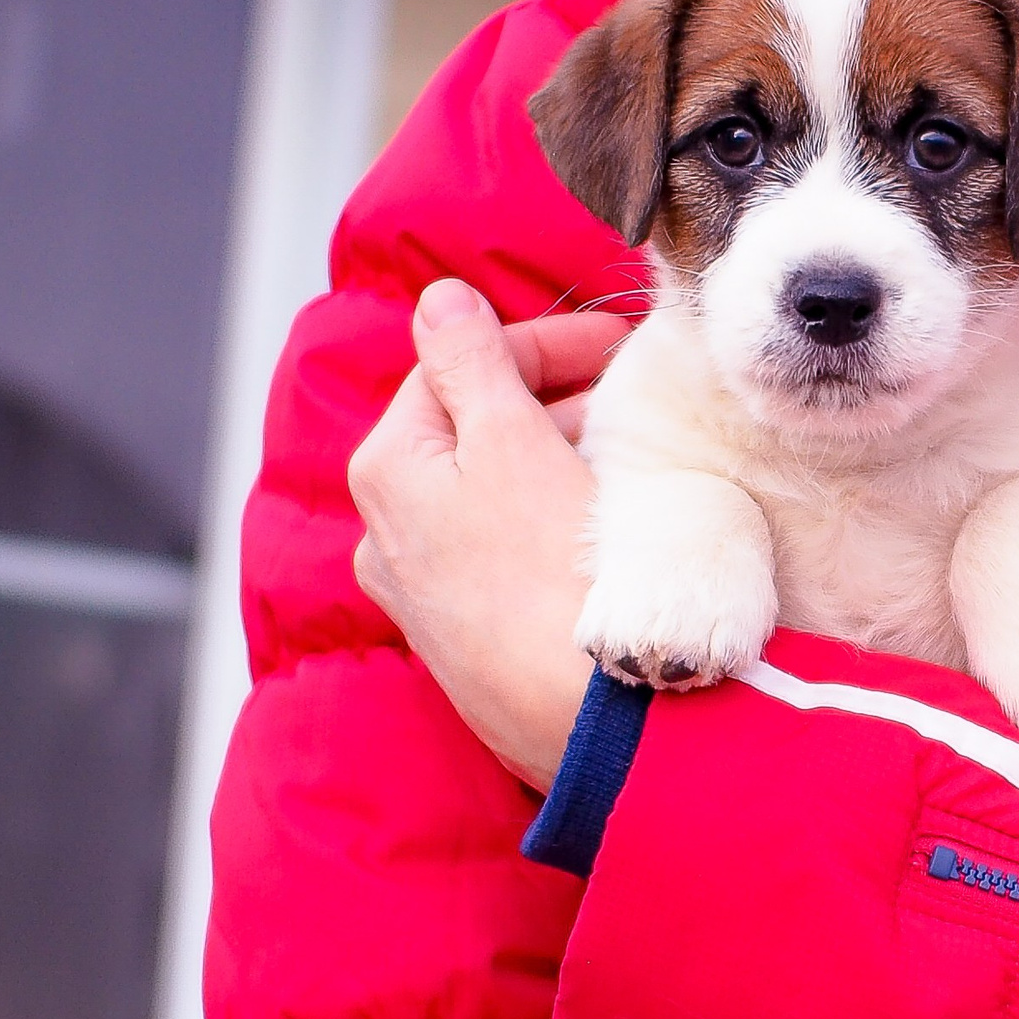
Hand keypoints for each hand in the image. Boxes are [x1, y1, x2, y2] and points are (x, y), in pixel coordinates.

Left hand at [347, 280, 630, 788]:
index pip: (456, 365)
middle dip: (551, 400)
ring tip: (627, 459)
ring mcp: (426, 593)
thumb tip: (440, 300)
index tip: (616, 345)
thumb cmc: (551, 574)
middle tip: (632, 398)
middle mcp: (387, 533)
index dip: (542, 343)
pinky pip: (504, 548)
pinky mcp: (470, 640)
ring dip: (554, 457)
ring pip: (491, 489)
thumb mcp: (508, 441)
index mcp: (386, 470)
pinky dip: (549, 517)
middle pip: (471, 428)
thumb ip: (471, 359)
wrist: (590, 718)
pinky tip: (601, 526)